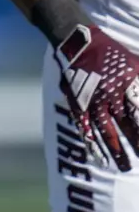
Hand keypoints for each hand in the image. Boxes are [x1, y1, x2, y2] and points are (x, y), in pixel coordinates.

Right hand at [56, 24, 138, 170]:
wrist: (80, 43)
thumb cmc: (114, 54)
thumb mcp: (138, 66)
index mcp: (129, 86)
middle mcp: (112, 96)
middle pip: (129, 127)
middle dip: (138, 145)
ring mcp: (93, 102)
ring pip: (107, 132)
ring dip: (117, 151)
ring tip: (124, 168)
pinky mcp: (79, 104)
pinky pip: (85, 128)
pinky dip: (92, 144)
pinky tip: (99, 158)